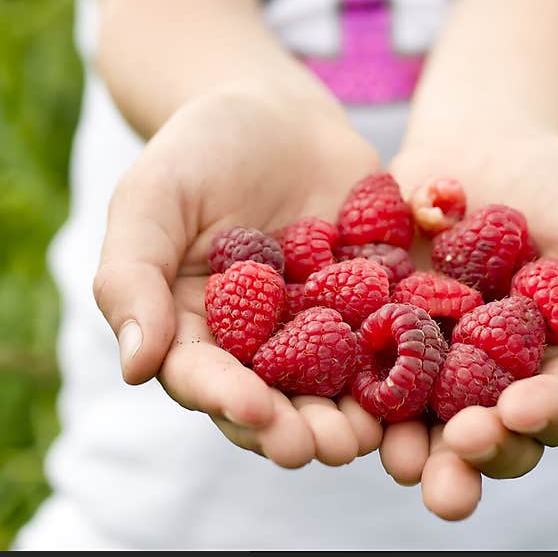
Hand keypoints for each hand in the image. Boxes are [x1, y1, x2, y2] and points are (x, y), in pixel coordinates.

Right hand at [92, 81, 384, 467]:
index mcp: (194, 329)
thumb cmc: (197, 149)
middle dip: (300, 428)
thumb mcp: (151, 199)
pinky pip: (389, 333)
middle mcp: (257, 341)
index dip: (229, 401)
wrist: (272, 109)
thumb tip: (135, 367)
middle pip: (276, 398)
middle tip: (328, 447)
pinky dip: (406, 360)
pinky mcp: (370, 298)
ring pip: (336, 383)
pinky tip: (426, 375)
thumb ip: (131, 276)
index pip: (206, 378)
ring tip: (375, 433)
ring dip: (355, 414)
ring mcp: (318, 323)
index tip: (258, 414)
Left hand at [382, 132, 557, 518]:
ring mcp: (429, 354)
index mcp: (556, 370)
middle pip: (486, 434)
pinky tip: (346, 400)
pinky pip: (360, 360)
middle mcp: (490, 378)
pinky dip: (353, 383)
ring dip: (411, 448)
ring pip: (419, 419)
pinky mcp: (376, 325)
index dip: (542, 418)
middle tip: (457, 454)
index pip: (556, 410)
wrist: (493, 136)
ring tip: (398, 460)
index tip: (519, 411)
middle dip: (474, 453)